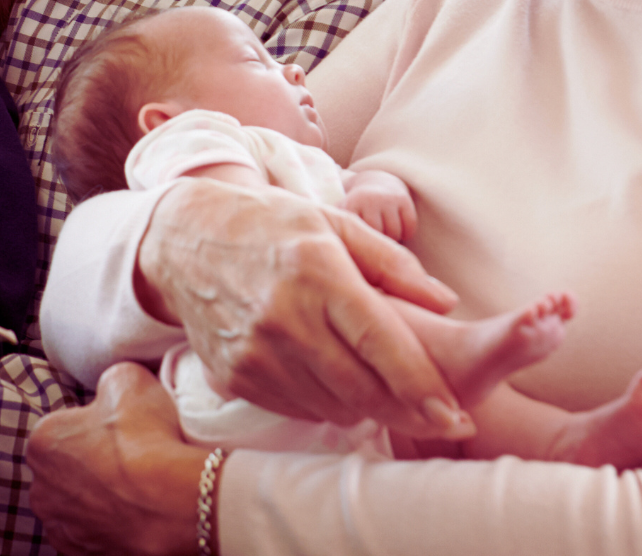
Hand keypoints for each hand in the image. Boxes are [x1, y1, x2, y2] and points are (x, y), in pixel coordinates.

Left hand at [28, 363, 204, 555]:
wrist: (171, 502)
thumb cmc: (146, 438)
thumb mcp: (127, 377)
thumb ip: (107, 381)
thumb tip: (111, 390)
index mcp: (43, 440)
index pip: (63, 425)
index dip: (93, 422)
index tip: (118, 425)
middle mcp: (41, 489)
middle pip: (66, 468)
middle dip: (90, 462)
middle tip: (128, 455)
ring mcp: (61, 529)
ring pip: (77, 504)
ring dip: (98, 496)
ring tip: (136, 486)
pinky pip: (93, 534)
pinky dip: (109, 525)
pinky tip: (135, 512)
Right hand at [135, 178, 470, 437]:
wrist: (185, 240)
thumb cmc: (270, 225)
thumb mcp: (333, 223)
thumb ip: (392, 262)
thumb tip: (446, 302)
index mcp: (317, 272)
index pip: (380, 342)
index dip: (421, 385)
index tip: (456, 413)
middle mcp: (284, 317)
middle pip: (362, 387)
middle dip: (406, 410)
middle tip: (439, 417)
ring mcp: (255, 352)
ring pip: (331, 406)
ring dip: (366, 407)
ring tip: (381, 388)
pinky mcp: (235, 376)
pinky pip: (297, 408)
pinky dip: (324, 403)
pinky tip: (332, 381)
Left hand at [341, 170, 417, 241]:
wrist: (376, 181)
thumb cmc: (356, 205)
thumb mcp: (341, 211)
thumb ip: (336, 227)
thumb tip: (332, 248)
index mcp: (351, 204)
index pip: (358, 235)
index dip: (362, 243)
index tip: (361, 242)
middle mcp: (369, 199)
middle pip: (377, 235)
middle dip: (378, 241)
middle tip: (376, 241)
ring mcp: (387, 198)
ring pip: (394, 233)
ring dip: (393, 239)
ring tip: (386, 236)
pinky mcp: (404, 199)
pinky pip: (409, 226)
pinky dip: (406, 233)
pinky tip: (399, 231)